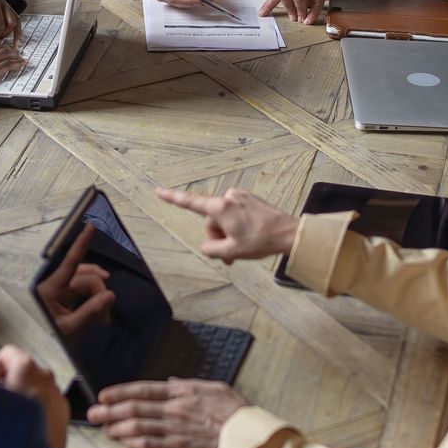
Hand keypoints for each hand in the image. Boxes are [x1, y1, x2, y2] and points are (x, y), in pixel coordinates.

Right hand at [0, 334, 71, 447]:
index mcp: (27, 368)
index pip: (6, 355)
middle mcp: (47, 378)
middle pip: (21, 370)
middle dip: (4, 381)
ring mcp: (57, 398)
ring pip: (33, 387)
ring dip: (18, 394)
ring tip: (3, 415)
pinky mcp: (62, 417)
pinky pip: (44, 404)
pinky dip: (32, 408)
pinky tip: (18, 425)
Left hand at [36, 225, 115, 336]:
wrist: (40, 346)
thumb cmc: (52, 336)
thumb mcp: (70, 327)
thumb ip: (90, 311)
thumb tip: (110, 294)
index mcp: (50, 288)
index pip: (70, 263)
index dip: (81, 244)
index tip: (89, 227)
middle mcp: (55, 283)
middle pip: (85, 276)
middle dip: (99, 291)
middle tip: (106, 314)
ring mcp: (61, 287)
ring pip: (88, 280)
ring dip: (99, 293)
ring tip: (104, 313)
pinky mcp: (66, 292)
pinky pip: (85, 285)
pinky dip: (95, 294)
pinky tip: (102, 303)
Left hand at [87, 378, 249, 447]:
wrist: (248, 437)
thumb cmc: (236, 413)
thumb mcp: (215, 388)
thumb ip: (190, 385)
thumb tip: (171, 382)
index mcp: (182, 392)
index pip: (143, 389)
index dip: (120, 392)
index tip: (103, 395)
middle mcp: (174, 410)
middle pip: (134, 408)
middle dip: (109, 411)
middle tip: (92, 414)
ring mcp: (175, 430)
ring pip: (138, 427)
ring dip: (117, 427)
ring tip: (103, 429)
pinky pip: (150, 445)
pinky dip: (133, 443)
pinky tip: (122, 442)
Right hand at [156, 185, 298, 261]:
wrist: (289, 233)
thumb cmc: (261, 241)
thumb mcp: (232, 251)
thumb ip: (212, 249)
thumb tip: (206, 246)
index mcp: (221, 208)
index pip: (191, 203)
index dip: (172, 198)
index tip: (159, 191)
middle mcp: (229, 198)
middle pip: (211, 220)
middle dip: (218, 237)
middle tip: (231, 255)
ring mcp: (241, 197)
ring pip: (224, 219)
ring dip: (229, 234)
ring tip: (242, 248)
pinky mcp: (250, 200)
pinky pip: (236, 214)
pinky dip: (238, 227)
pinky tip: (250, 237)